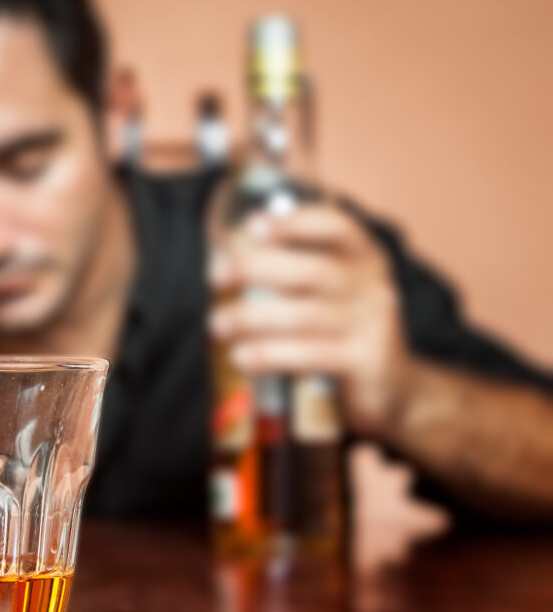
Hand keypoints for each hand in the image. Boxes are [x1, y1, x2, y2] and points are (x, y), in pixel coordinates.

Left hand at [209, 203, 411, 436]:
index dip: (294, 222)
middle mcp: (372, 285)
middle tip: (217, 276)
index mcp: (364, 257)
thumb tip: (228, 262)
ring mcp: (372, 324)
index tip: (253, 225)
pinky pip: (309, 355)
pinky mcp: (365, 362)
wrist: (395, 388)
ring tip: (217, 324)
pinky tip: (242, 357)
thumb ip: (295, 274)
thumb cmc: (345, 332)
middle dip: (257, 268)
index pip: (335, 226)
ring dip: (252, 317)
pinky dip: (269, 355)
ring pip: (303, 315)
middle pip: (311, 270)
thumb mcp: (332, 295)